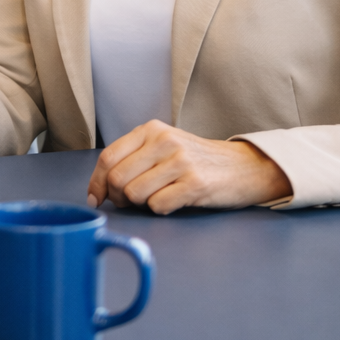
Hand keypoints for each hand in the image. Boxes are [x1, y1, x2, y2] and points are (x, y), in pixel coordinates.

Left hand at [86, 120, 292, 213]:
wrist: (243, 167)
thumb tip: (98, 189)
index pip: (109, 157)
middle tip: (130, 202)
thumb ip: (132, 159)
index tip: (96, 198)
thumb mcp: (163, 147)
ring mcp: (181, 161)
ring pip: (135, 194)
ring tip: (156, 198)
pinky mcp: (195, 183)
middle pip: (118, 178)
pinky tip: (174, 202)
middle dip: (118, 197)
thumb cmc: (195, 161)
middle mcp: (164, 141)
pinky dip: (160, 210)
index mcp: (151, 130)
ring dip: (140, 204)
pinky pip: (158, 206)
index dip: (97, 182)